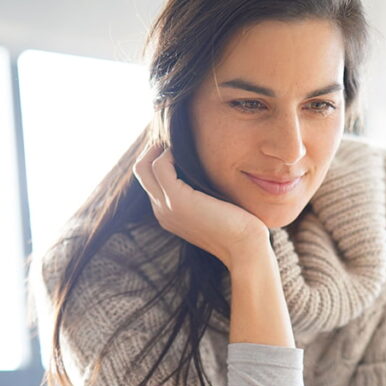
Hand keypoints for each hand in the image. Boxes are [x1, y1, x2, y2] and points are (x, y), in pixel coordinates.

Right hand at [133, 143, 269, 268]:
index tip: (178, 146)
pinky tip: (187, 151)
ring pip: (144, 167)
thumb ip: (203, 193)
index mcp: (168, 214)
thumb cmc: (238, 228)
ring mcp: (165, 206)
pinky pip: (160, 166)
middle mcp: (161, 211)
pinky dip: (170, 153)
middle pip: (141, 171)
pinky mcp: (175, 200)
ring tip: (181, 142)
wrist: (244, 247)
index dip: (160, 159)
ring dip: (160, 148)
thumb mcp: (214, 208)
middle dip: (154, 150)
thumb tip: (207, 170)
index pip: (151, 181)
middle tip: (175, 138)